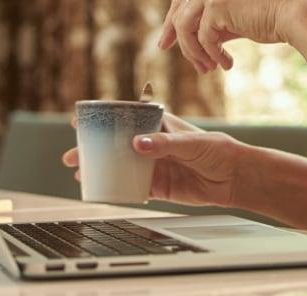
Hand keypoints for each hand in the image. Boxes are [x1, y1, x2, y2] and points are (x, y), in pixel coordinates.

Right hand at [62, 113, 242, 206]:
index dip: (103, 118)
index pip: (126, 117)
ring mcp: (154, 165)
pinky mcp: (159, 186)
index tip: (81, 118)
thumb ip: (164, 144)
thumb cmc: (218, 150)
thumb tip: (137, 144)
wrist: (234, 178)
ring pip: (120, 165)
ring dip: (100, 168)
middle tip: (72, 153)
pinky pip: (132, 187)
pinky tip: (102, 189)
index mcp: (159, 124)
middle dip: (93, 147)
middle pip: (116, 143)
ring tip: (80, 172)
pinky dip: (116, 188)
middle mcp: (153, 144)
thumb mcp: (190, 142)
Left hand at [159, 0, 306, 73]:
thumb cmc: (271, 15)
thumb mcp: (236, 16)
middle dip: (176, 41)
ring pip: (186, 28)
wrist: (292, 13)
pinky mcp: (215, 5)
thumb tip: (193, 42)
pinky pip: (203, 38)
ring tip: (211, 69)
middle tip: (188, 63)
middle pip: (178, 13)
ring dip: (196, 54)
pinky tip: (227, 64)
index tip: (165, 44)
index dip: (170, 24)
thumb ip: (214, 22)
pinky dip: (212, 55)